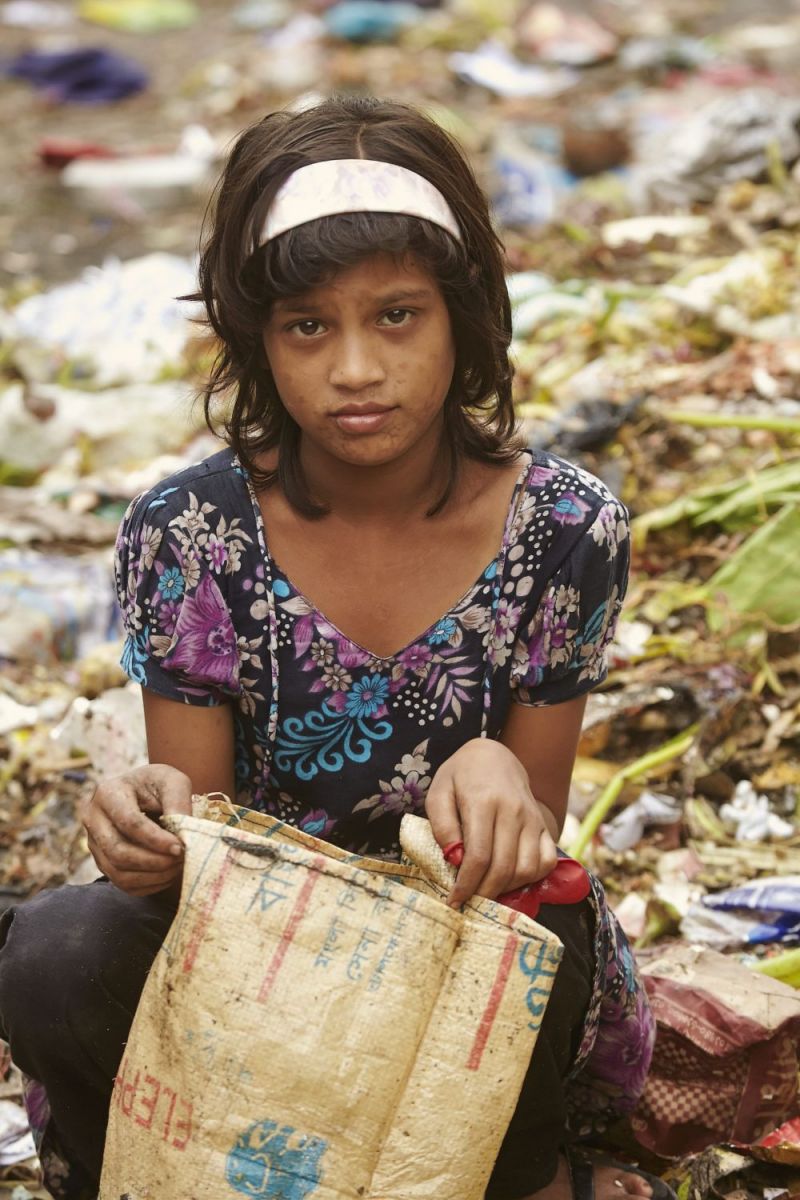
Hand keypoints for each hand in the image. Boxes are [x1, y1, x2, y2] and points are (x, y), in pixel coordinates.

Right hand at [82, 764, 192, 895]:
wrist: (144, 793)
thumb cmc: (159, 785)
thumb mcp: (173, 782)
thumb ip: (178, 803)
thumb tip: (182, 834)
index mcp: (108, 793)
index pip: (129, 822)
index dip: (155, 839)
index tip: (180, 847)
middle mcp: (93, 819)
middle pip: (117, 851)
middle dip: (153, 861)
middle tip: (181, 859)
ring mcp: (93, 843)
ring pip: (117, 872)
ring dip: (152, 876)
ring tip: (177, 867)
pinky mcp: (101, 861)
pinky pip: (121, 883)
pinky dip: (147, 885)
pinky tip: (167, 875)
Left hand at [424, 739, 557, 907]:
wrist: (494, 757)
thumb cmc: (461, 777)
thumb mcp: (439, 793)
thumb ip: (442, 826)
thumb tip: (455, 859)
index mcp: (483, 802)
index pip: (478, 855)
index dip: (466, 884)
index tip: (454, 900)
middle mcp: (513, 811)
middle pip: (503, 867)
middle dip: (484, 892)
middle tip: (468, 900)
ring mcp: (532, 818)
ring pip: (526, 869)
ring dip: (506, 888)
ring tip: (486, 887)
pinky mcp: (543, 825)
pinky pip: (546, 862)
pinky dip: (531, 877)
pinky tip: (510, 877)